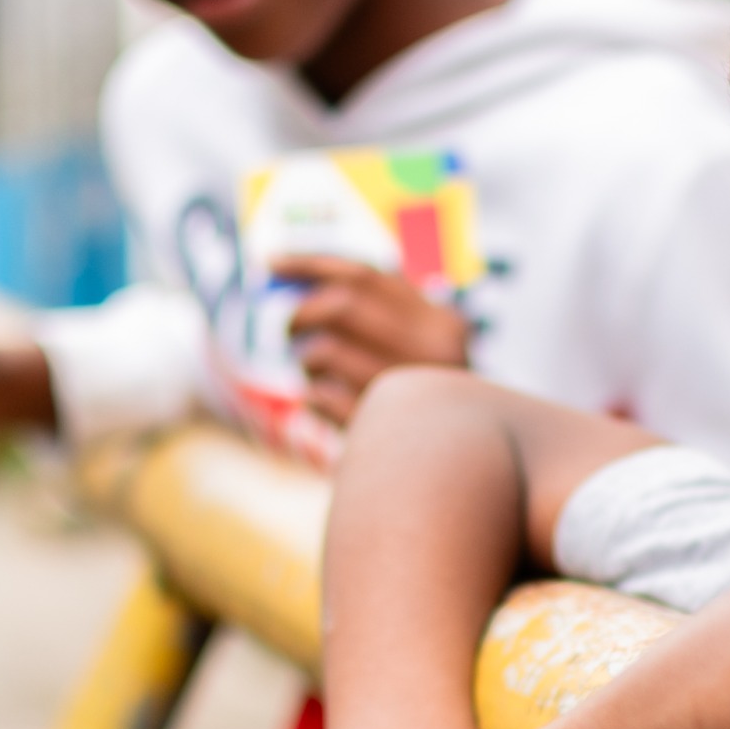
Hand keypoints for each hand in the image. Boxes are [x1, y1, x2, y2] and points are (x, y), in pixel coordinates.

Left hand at [274, 255, 470, 425]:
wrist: (458, 466)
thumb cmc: (423, 401)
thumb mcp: (421, 346)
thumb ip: (377, 308)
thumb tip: (288, 270)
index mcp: (443, 323)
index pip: (364, 274)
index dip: (311, 263)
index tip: (270, 262)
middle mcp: (434, 353)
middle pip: (339, 305)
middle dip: (302, 315)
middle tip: (292, 331)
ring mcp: (410, 392)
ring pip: (323, 351)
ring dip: (308, 364)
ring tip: (320, 377)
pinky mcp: (383, 429)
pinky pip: (319, 397)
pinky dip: (314, 399)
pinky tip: (329, 408)